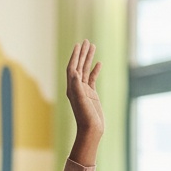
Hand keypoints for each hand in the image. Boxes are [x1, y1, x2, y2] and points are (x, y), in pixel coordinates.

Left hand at [65, 40, 103, 163]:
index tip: (79, 45)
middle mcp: (76, 87)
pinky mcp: (91, 94)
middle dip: (82, 53)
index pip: (72, 68)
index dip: (75, 56)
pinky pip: (92, 79)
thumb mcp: (81, 100)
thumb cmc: (85, 117)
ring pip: (86, 70)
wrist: (91, 130)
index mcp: (72, 88)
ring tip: (93, 46)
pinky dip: (95, 70)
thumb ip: (77, 86)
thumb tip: (75, 72)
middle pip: (79, 66)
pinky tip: (99, 63)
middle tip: (86, 41)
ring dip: (88, 59)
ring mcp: (84, 90)